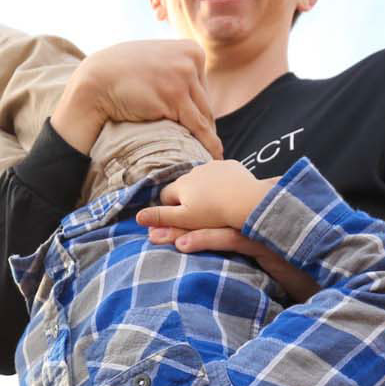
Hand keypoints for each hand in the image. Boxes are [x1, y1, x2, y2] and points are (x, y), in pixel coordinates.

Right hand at [51, 40, 220, 159]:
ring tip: (212, 156)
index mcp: (192, 50)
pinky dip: (208, 143)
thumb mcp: (157, 60)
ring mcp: (183, 77)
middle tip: (206, 147)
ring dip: (207, 138)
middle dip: (203, 125)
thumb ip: (176, 67)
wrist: (97, 79)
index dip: (197, 109)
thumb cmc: (122, 72)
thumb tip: (193, 86)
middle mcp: (191, 61)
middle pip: (206, 103)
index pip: (204, 88)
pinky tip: (214, 155)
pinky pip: (198, 126)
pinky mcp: (175, 98)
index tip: (194, 126)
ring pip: (204, 116)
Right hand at [138, 160, 270, 232]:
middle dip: (188, 198)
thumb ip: (160, 217)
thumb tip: (137, 217)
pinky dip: (222, 182)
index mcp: (180, 185)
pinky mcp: (230, 165)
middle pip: (184, 186)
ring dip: (205, 189)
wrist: (247, 201)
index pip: (166, 196)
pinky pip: (221, 173)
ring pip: (202, 179)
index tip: (182, 220)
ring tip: (216, 204)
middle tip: (201, 215)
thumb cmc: (214, 214)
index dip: (171, 210)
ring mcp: (212, 166)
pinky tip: (229, 193)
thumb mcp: (184, 219)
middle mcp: (193, 171)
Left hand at [143, 225, 322, 300]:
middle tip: (146, 227)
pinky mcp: (267, 245)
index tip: (163, 225)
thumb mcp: (274, 269)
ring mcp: (261, 232)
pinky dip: (206, 240)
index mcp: (255, 226)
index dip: (189, 220)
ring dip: (181, 229)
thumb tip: (230, 270)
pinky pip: (231, 239)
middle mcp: (256, 223)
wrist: (338, 274)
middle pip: (208, 218)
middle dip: (176, 222)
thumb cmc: (308, 273)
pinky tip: (183, 245)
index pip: (216, 219)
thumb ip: (252, 262)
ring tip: (154, 236)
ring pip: (214, 225)